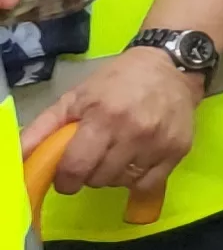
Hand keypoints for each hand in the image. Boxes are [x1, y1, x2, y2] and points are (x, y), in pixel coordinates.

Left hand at [33, 46, 199, 197]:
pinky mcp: (179, 149)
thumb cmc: (117, 81)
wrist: (170, 66)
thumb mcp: (75, 98)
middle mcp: (134, 132)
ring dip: (113, 174)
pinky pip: (148, 183)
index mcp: (103, 117)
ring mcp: (159, 142)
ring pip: (122, 182)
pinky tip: (135, 161)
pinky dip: (137, 178)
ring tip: (117, 153)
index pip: (76, 168)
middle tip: (94, 156)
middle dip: (90, 174)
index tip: (66, 175)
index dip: (65, 179)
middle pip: (99, 179)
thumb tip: (17, 157)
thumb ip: (42, 129)